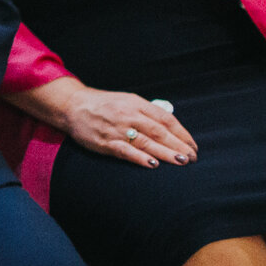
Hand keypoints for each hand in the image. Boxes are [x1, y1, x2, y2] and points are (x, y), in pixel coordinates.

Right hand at [57, 84, 195, 167]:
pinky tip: (153, 165)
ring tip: (182, 161)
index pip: (164, 118)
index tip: (192, 145)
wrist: (72, 106)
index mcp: (135, 103)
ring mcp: (116, 129)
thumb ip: (146, 112)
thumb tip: (169, 126)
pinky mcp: (105, 142)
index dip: (181, 132)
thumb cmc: (103, 104)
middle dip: (178, 145)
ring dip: (166, 153)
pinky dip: (140, 158)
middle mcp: (128, 115)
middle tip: (193, 157)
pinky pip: (126, 151)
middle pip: (159, 131)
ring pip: (146, 142)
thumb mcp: (126, 100)